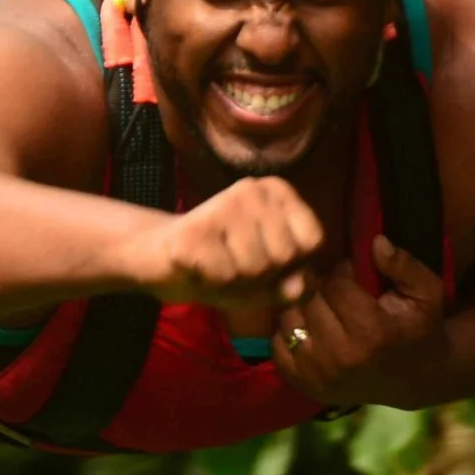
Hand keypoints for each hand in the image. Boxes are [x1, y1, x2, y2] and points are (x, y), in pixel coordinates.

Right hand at [129, 177, 326, 314]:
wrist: (161, 260)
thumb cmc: (224, 266)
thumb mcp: (269, 280)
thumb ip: (295, 285)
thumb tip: (301, 286)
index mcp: (278, 192)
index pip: (313, 240)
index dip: (290, 263)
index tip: (264, 257)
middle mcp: (253, 188)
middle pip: (284, 255)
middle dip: (262, 273)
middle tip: (233, 261)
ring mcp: (223, 204)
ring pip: (255, 267)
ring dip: (234, 279)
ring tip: (216, 263)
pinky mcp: (195, 228)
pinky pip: (224, 275)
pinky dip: (211, 281)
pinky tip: (198, 265)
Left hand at [272, 235, 448, 407]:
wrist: (412, 379)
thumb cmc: (417, 329)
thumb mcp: (426, 294)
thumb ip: (403, 265)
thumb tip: (375, 242)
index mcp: (372, 333)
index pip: (335, 285)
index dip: (342, 274)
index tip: (352, 277)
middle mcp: (341, 357)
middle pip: (310, 301)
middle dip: (321, 289)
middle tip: (338, 294)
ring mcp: (318, 374)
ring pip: (289, 320)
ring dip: (302, 309)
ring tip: (324, 311)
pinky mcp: (303, 384)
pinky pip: (278, 344)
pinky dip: (290, 333)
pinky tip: (312, 330)